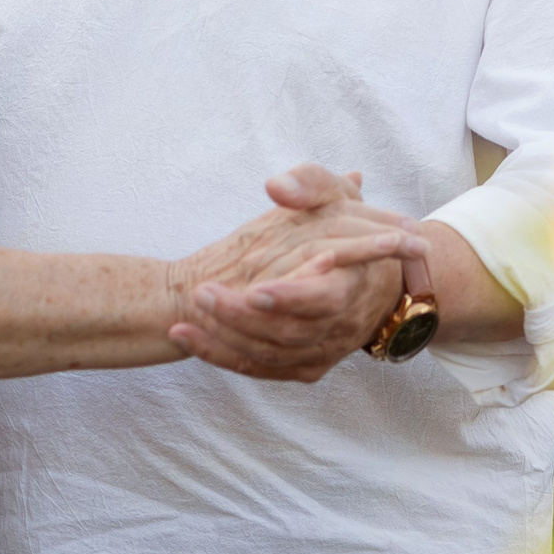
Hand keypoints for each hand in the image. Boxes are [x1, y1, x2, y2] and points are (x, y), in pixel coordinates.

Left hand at [168, 165, 421, 382]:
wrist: (369, 280)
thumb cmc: (346, 229)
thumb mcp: (336, 197)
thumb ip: (310, 184)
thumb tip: (278, 185)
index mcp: (353, 281)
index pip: (326, 299)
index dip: (291, 297)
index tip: (253, 289)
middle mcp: (341, 324)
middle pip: (289, 332)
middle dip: (242, 316)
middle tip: (202, 293)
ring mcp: (322, 349)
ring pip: (271, 355)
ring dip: (225, 339)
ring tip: (184, 320)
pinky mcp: (303, 366)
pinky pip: (261, 368)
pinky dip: (222, 356)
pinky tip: (187, 338)